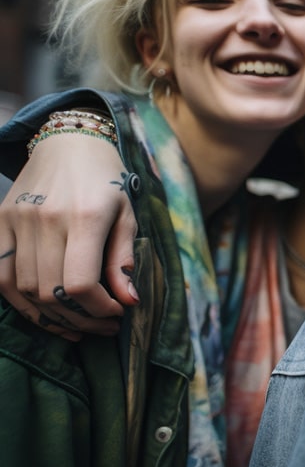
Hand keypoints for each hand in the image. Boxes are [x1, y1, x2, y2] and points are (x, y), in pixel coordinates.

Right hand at [0, 133, 138, 338]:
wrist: (69, 143)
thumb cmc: (106, 181)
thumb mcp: (128, 215)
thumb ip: (124, 260)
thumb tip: (129, 302)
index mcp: (85, 216)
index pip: (79, 283)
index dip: (98, 308)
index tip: (117, 312)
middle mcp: (45, 219)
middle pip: (50, 291)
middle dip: (80, 318)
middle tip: (102, 324)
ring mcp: (16, 220)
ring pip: (23, 289)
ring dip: (51, 316)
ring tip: (79, 323)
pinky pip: (0, 276)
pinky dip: (20, 301)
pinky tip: (45, 312)